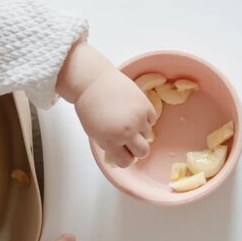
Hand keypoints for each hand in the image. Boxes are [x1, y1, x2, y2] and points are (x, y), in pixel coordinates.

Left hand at [57, 41, 154, 166]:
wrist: (91, 79)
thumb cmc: (89, 105)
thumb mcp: (93, 131)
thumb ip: (108, 145)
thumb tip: (122, 154)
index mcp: (110, 140)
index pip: (126, 161)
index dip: (125, 158)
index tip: (123, 152)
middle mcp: (126, 132)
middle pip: (143, 152)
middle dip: (137, 148)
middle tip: (132, 140)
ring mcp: (138, 119)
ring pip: (147, 135)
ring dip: (140, 130)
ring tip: (129, 118)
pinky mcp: (146, 107)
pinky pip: (152, 120)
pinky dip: (146, 118)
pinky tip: (134, 110)